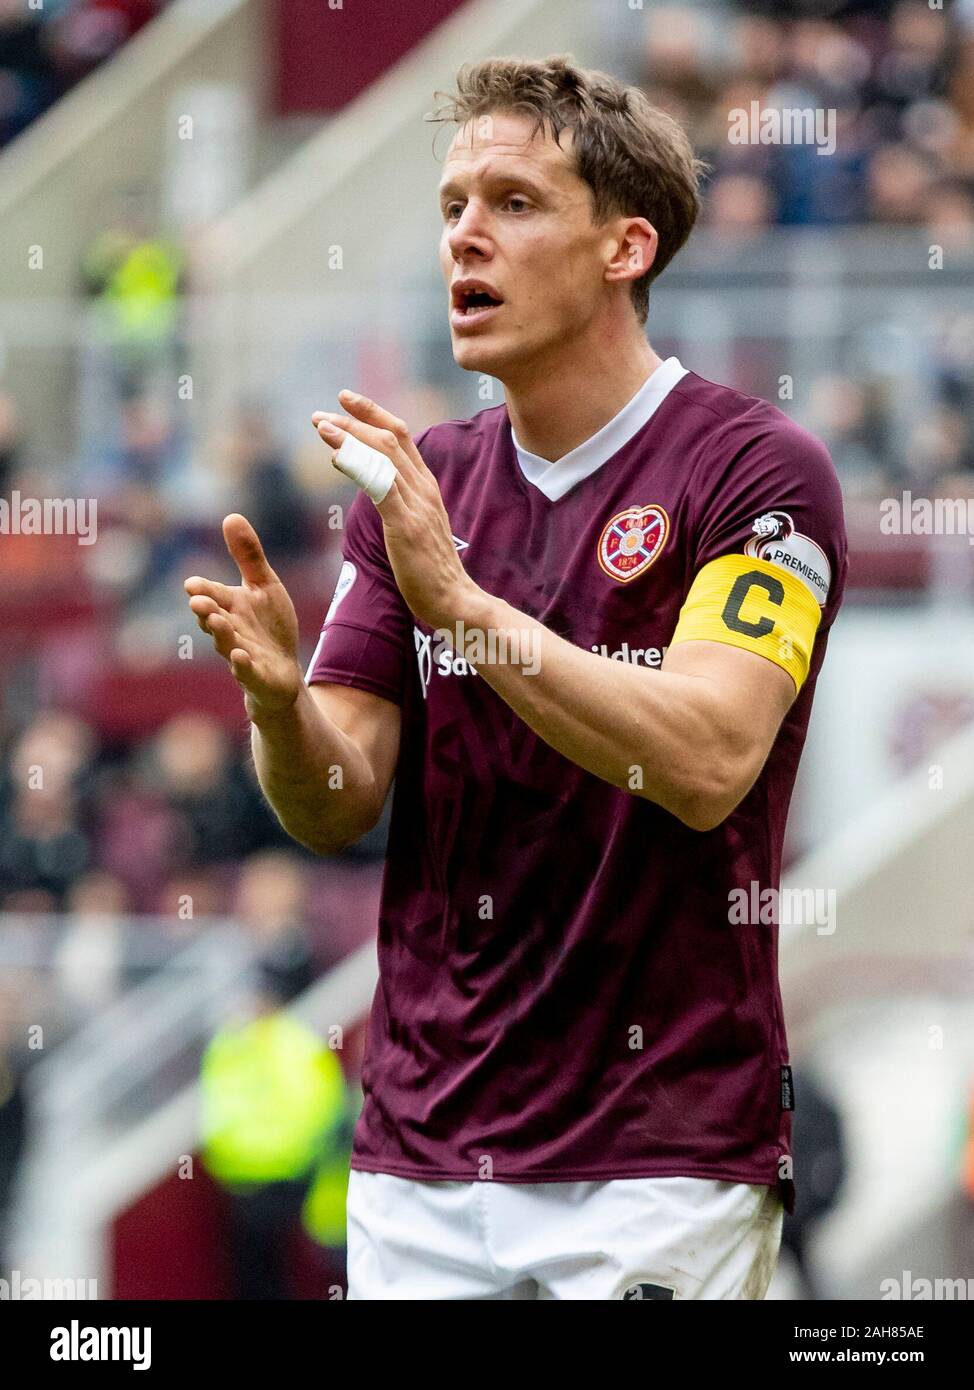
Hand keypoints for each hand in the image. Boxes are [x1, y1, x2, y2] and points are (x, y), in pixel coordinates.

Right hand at [184, 515, 302, 719]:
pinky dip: (242, 664)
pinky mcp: (255, 675)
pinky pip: (246, 671)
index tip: (192, 585)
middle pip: (213, 619)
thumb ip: (248, 556)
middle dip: (205, 611)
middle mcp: (230, 630)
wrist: (283, 671)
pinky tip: (240, 655)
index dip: (204, 590)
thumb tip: (231, 516)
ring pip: (226, 644)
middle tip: (197, 601)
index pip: (213, 595)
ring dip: (221, 633)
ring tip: (216, 621)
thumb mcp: (264, 586)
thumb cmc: (268, 626)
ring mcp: (240, 654)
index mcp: (230, 606)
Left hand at [313, 390, 475, 629]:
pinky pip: (379, 484)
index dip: (373, 414)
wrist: (453, 599)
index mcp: (426, 486)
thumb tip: (380, 489)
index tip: (345, 402)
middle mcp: (423, 488)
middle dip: (352, 422)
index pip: (401, 437)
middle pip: (388, 439)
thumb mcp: (416, 527)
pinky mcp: (405, 524)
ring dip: (348, 437)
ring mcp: (416, 504)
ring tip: (320, 426)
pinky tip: (334, 456)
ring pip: (382, 455)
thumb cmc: (431, 571)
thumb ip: (401, 504)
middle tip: (320, 415)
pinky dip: (356, 464)